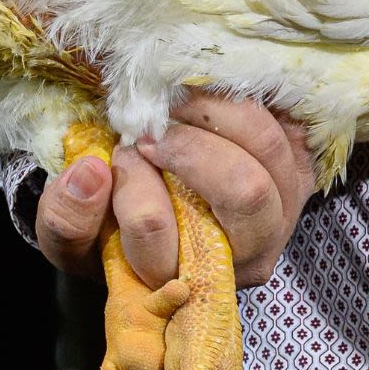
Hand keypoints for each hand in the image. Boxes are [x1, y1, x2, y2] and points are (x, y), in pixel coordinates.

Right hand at [35, 92, 315, 287]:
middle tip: (148, 132)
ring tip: (173, 107)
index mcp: (200, 277)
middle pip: (244, 189)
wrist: (164, 201)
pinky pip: (287, 114)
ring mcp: (289, 198)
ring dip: (210, 111)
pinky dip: (244, 94)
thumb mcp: (77, 240)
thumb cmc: (120, 227)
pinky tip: (208, 92)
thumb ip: (66, 219)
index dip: (137, 194)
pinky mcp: (302, 156)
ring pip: (267, 142)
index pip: (173, 234)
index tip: (118, 161)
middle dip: (185, 148)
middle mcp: (258, 246)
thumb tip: (92, 174)